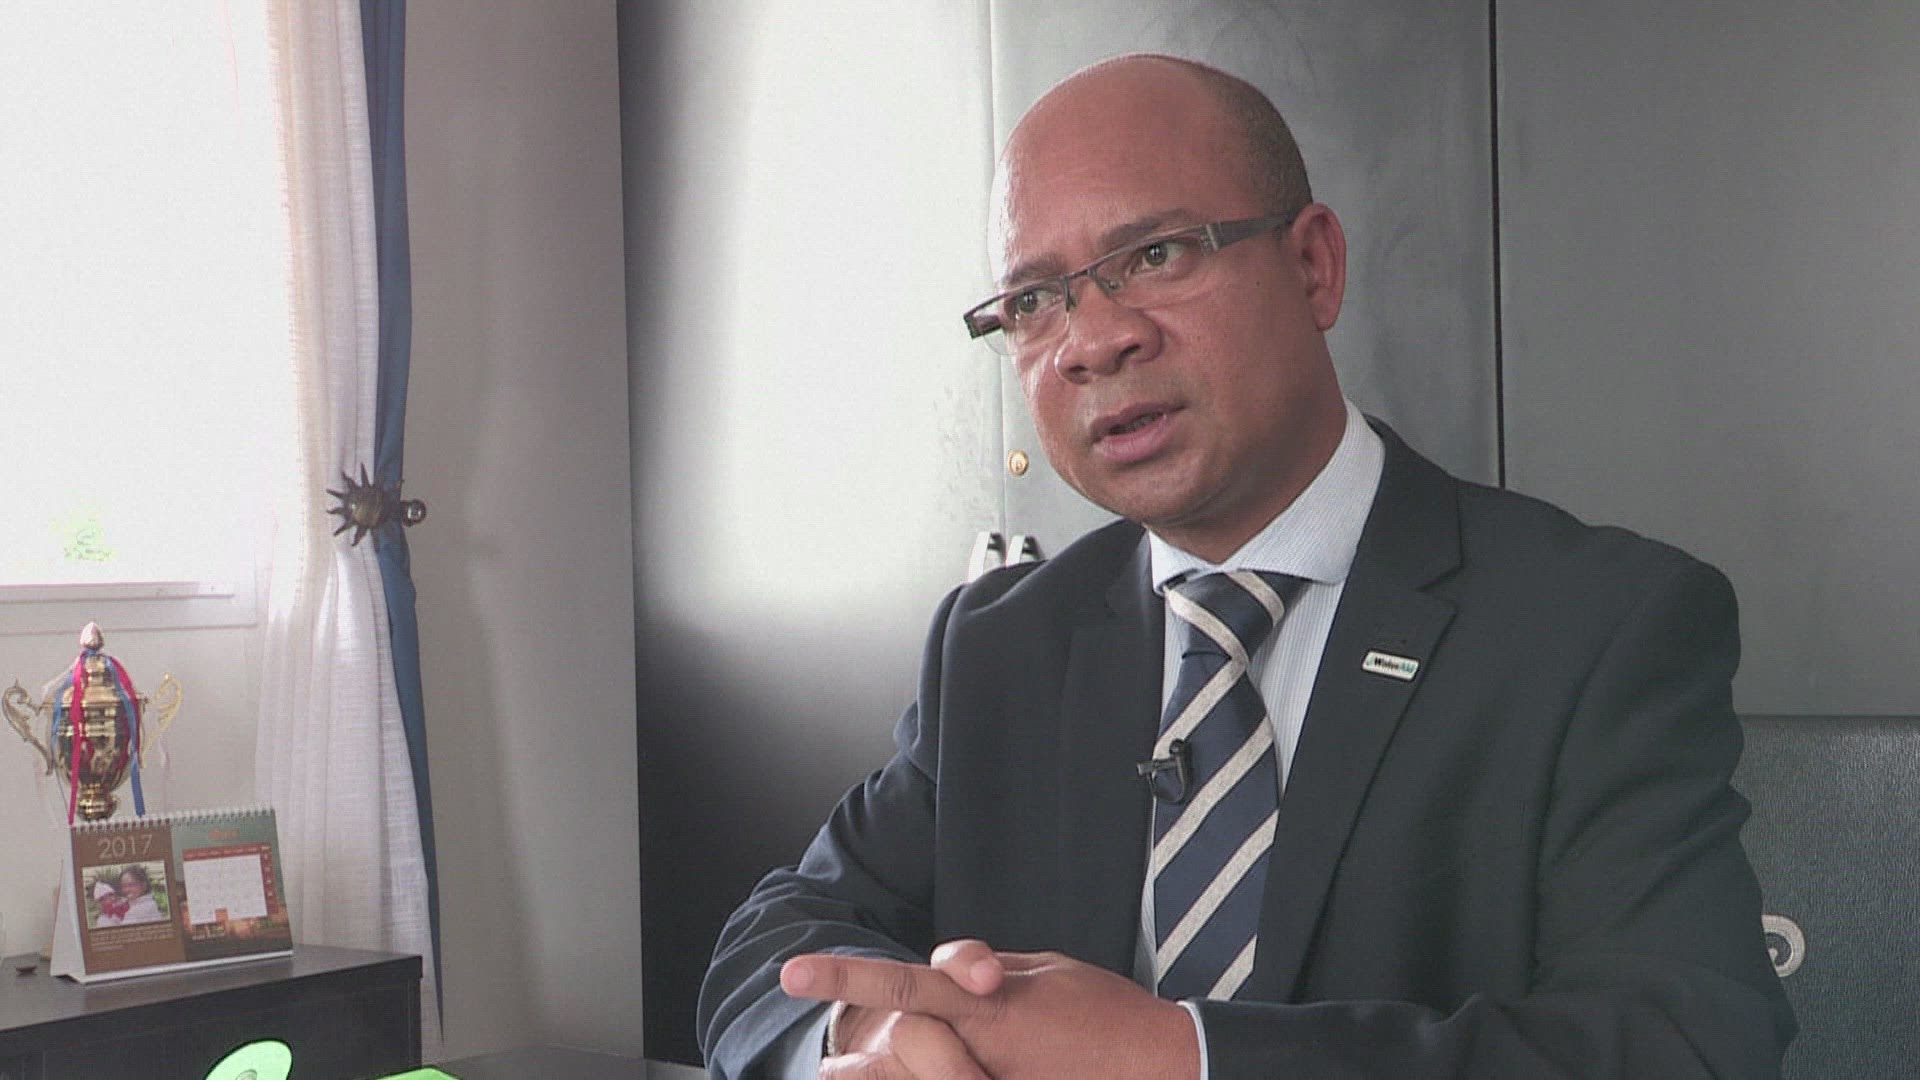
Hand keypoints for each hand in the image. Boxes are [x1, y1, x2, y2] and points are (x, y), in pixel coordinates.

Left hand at [782, 940, 1200, 1079]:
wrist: (1160, 1068)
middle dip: (867, 1062)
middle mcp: (981, 1055)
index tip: (795, 973)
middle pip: (900, 1048)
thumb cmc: (1105, 1012)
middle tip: (833, 1074)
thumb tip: (950, 975)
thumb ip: (985, 971)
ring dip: (887, 1078)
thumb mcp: (1045, 971)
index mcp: (987, 1008)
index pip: (905, 985)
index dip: (845, 975)